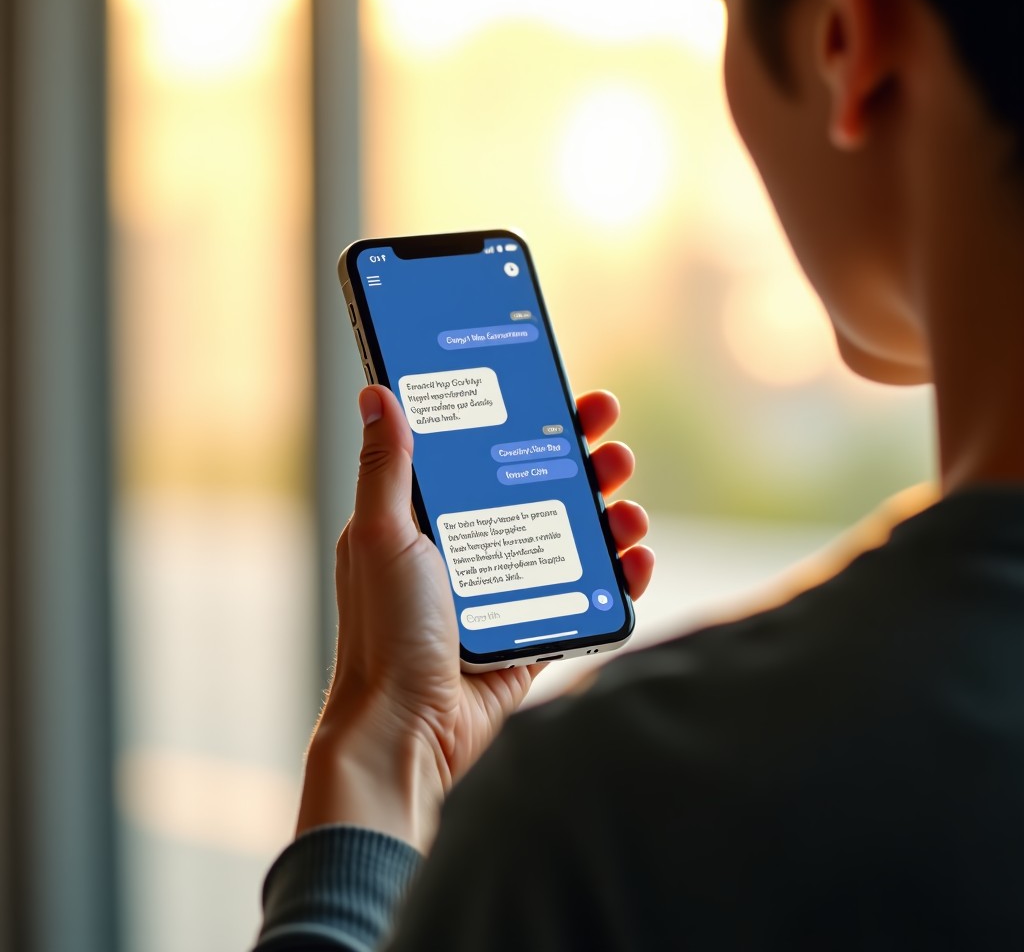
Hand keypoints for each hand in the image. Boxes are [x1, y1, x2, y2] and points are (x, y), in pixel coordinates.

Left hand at [296, 385, 653, 850]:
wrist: (406, 732)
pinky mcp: (536, 628)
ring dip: (609, 514)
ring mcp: (507, 588)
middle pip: (541, 488)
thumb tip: (377, 394)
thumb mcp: (382, 536)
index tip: (560, 394)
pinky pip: (587, 593)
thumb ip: (386, 467)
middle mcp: (472, 545)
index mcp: (431, 516)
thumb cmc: (384, 633)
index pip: (488, 452)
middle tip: (612, 443)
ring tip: (627, 508)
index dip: (527, 420)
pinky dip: (620, 575)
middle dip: (583, 461)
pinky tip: (636, 558)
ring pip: (572, 536)